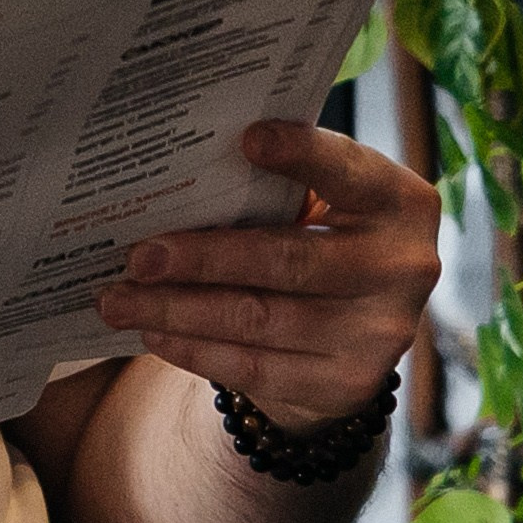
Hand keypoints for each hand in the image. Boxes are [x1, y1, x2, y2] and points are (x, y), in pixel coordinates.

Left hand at [94, 120, 438, 431]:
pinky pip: (257, 368)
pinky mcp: (347, 384)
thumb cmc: (319, 235)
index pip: (348, 172)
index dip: (302, 155)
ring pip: (260, 319)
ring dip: (179, 310)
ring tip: (121, 299)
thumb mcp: (322, 201)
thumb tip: (181, 169)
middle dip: (202, 258)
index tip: (246, 139)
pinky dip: (197, 350)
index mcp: (399, 202)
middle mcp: (401, 268)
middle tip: (137, 256)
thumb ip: (276, 183)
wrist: (356, 328)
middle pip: (287, 260)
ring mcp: (379, 334)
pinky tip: (154, 334)